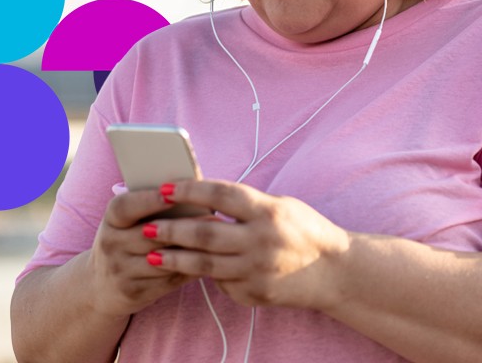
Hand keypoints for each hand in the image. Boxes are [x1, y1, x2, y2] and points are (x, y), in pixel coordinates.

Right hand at [86, 187, 201, 316]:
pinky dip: (190, 270)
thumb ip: (152, 206)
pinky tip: (209, 262)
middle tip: (214, 219)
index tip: (172, 194)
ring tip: (218, 240)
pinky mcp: (134, 292)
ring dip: (192, 250)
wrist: (100, 285)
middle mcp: (111, 245)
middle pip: (151, 235)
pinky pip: (168, 280)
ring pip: (164, 260)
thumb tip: (191, 185)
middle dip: (184, 227)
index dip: (148, 200)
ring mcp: (121, 271)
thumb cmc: (126, 241)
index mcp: (111, 220)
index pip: (125, 207)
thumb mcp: (128, 222)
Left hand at [145, 180, 350, 310]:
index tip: (164, 188)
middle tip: (146, 227)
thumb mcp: (281, 206)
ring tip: (152, 255)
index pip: (220, 195)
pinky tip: (189, 271)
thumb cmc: (305, 231)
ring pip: (205, 264)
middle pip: (205, 232)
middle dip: (171, 229)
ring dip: (175, 259)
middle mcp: (261, 240)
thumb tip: (203, 200)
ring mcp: (257, 270)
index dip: (189, 190)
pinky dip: (205, 276)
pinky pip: (222, 283)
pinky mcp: (255, 293)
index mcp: (268, 211)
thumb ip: (246, 206)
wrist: (335, 271)